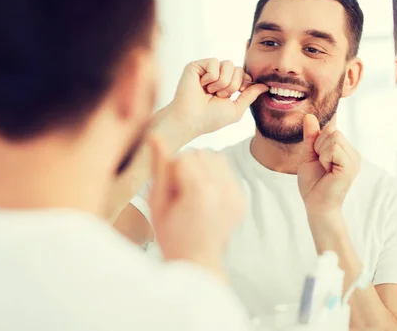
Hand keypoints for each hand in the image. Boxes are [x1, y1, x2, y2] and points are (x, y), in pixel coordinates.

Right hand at [148, 137, 244, 280]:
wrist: (197, 260)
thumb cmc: (170, 234)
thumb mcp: (157, 203)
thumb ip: (159, 168)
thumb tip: (155, 136)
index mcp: (200, 192)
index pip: (183, 158)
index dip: (171, 171)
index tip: (169, 191)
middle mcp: (222, 191)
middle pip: (201, 154)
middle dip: (187, 166)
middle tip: (180, 192)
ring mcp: (236, 195)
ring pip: (216, 158)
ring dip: (202, 168)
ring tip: (192, 192)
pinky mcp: (241, 199)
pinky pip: (227, 172)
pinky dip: (214, 177)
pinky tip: (205, 197)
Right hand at [164, 58, 267, 136]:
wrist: (191, 119)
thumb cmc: (211, 118)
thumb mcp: (237, 108)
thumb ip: (251, 95)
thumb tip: (266, 86)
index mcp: (227, 86)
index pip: (244, 75)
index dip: (243, 84)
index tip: (237, 94)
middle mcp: (218, 76)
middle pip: (238, 69)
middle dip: (232, 86)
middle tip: (219, 96)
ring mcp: (207, 70)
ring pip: (228, 64)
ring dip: (222, 83)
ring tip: (210, 92)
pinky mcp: (197, 66)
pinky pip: (214, 62)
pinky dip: (210, 77)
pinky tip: (201, 85)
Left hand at [297, 114, 360, 218]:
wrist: (316, 206)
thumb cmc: (313, 184)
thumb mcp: (308, 155)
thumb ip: (311, 136)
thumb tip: (309, 115)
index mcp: (344, 150)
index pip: (330, 128)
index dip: (318, 140)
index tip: (318, 158)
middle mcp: (352, 153)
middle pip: (332, 130)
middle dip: (319, 145)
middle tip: (321, 164)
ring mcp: (354, 159)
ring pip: (334, 136)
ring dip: (321, 152)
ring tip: (325, 168)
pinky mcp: (351, 165)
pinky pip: (334, 147)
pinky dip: (325, 158)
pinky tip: (328, 171)